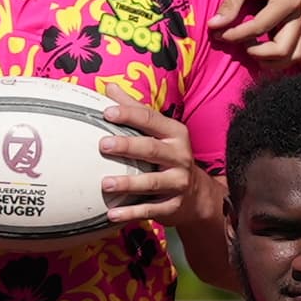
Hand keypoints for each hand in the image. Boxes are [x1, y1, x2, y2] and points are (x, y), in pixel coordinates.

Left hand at [96, 97, 194, 224]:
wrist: (198, 194)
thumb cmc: (169, 155)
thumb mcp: (159, 131)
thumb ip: (135, 109)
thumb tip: (109, 86)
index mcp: (175, 134)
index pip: (151, 119)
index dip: (130, 115)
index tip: (107, 112)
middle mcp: (180, 156)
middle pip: (151, 149)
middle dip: (127, 146)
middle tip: (103, 144)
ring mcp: (178, 182)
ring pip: (152, 182)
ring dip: (128, 183)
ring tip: (106, 184)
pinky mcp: (173, 206)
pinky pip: (151, 209)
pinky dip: (131, 213)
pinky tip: (112, 214)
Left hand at [209, 0, 300, 66]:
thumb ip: (230, 4)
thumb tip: (212, 26)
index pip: (260, 28)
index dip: (236, 34)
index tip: (217, 32)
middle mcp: (300, 12)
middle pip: (283, 50)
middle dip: (258, 53)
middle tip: (238, 45)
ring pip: (293, 55)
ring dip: (271, 60)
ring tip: (249, 49)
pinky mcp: (298, 22)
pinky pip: (293, 48)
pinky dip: (277, 55)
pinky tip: (257, 46)